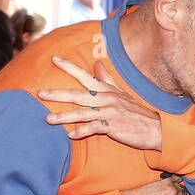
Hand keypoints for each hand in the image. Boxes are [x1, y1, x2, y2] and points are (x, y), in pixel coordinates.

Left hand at [38, 56, 161, 147]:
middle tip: (40, 93)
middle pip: (78, 94)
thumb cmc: (135, 112)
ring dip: (64, 116)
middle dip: (58, 93)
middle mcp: (106, 98)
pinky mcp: (114, 127)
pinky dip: (83, 132)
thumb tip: (97, 64)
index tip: (54, 59)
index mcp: (106, 90)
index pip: (85, 75)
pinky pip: (95, 128)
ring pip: (82, 113)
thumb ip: (107, 79)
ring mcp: (110, 113)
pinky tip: (71, 135)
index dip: (69, 66)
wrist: (155, 129)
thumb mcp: (121, 93)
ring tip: (48, 119)